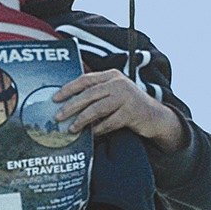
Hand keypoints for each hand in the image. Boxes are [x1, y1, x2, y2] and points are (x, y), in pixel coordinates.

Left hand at [53, 70, 185, 152]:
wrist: (155, 116)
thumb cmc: (129, 105)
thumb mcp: (114, 92)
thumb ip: (97, 92)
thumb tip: (69, 102)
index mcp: (112, 76)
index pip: (85, 79)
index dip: (68, 89)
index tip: (55, 98)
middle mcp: (119, 84)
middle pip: (88, 94)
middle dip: (70, 106)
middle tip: (58, 117)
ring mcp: (126, 97)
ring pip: (97, 108)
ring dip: (82, 120)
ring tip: (72, 128)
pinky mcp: (131, 112)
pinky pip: (109, 122)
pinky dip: (99, 129)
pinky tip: (92, 134)